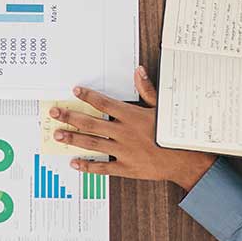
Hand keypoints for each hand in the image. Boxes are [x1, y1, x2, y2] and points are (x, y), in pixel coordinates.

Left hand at [53, 68, 216, 191]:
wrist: (186, 161)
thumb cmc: (174, 134)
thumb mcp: (162, 108)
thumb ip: (147, 91)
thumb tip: (138, 71)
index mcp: (131, 116)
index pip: (104, 103)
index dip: (88, 96)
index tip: (75, 91)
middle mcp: (123, 133)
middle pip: (91, 123)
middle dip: (70, 116)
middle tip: (54, 112)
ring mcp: (123, 152)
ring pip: (92, 143)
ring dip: (73, 138)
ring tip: (57, 134)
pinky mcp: (126, 169)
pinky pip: (102, 167)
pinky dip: (87, 165)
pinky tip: (74, 162)